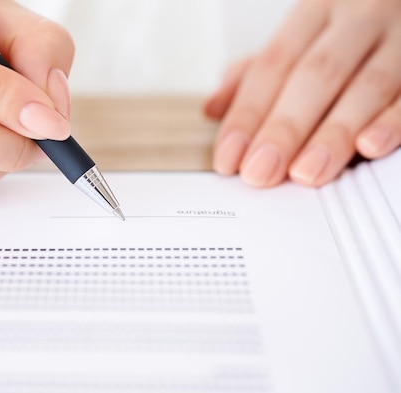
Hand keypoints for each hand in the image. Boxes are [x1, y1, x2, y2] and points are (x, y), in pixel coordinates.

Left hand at [205, 0, 400, 187]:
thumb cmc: (348, 28)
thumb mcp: (300, 38)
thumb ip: (257, 74)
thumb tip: (213, 109)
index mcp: (317, 10)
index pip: (273, 65)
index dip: (247, 114)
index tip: (228, 157)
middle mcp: (359, 18)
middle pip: (315, 76)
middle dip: (283, 129)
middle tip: (260, 171)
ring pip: (366, 87)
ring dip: (332, 135)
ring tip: (306, 172)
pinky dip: (392, 122)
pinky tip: (369, 146)